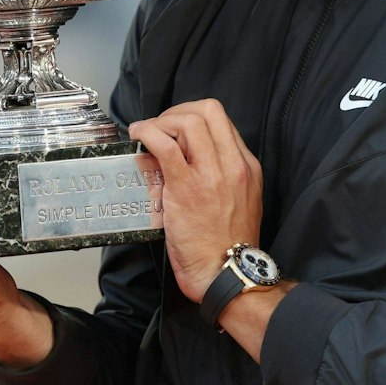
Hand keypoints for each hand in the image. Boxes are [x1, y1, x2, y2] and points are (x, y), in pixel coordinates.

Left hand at [128, 99, 261, 301]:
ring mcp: (211, 174)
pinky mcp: (187, 187)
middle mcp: (233, 164)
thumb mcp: (238, 201)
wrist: (226, 273)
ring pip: (189, 121)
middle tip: (161, 126)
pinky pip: (165, 145)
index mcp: (247, 167)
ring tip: (147, 133)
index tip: (176, 129)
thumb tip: (186, 158)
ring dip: (162, 121)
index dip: (194, 117)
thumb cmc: (227, 245)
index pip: (222, 121)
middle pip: (208, 111)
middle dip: (178, 111)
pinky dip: (148, 132)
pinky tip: (138, 135)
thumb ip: (220, 177)